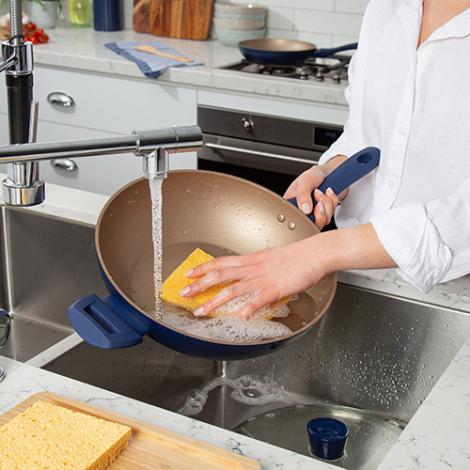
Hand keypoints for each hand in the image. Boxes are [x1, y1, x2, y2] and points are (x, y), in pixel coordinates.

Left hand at [181, 238, 325, 318]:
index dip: (203, 268)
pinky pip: (257, 301)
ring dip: (214, 301)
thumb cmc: (295, 256)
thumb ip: (257, 269)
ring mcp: (262, 279)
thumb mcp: (270, 259)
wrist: (313, 253)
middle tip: (184, 292)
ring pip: (232, 290)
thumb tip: (249, 279)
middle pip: (219, 275)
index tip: (189, 273)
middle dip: (199, 284)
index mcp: (251, 260)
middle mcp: (252, 268)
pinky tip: (237, 317)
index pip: (220, 262)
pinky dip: (246, 309)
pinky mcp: (274, 289)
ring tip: (201, 311)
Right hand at [284, 157, 346, 229]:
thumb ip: (303, 195)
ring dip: (327, 204)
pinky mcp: (324, 215)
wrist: (328, 173)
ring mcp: (313, 215)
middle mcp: (301, 212)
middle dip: (318, 209)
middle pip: (310, 223)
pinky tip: (328, 194)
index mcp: (291, 204)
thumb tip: (305, 210)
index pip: (294, 218)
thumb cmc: (312, 176)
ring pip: (322, 221)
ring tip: (322, 192)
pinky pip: (330, 216)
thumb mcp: (305, 181)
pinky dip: (333, 203)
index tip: (309, 207)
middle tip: (317, 195)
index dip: (303, 215)